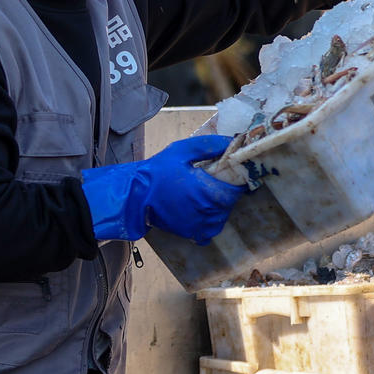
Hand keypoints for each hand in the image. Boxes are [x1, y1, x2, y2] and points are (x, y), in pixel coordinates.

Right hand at [79, 134, 246, 244]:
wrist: (134, 197)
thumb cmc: (157, 172)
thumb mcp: (181, 151)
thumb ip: (209, 145)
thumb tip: (232, 141)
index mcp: (207, 192)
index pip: (237, 189)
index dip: (238, 179)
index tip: (232, 171)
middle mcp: (207, 212)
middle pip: (230, 202)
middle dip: (226, 190)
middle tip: (214, 179)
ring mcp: (200, 225)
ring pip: (222, 215)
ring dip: (218, 205)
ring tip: (204, 192)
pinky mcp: (192, 233)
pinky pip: (211, 229)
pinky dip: (210, 220)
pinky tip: (200, 208)